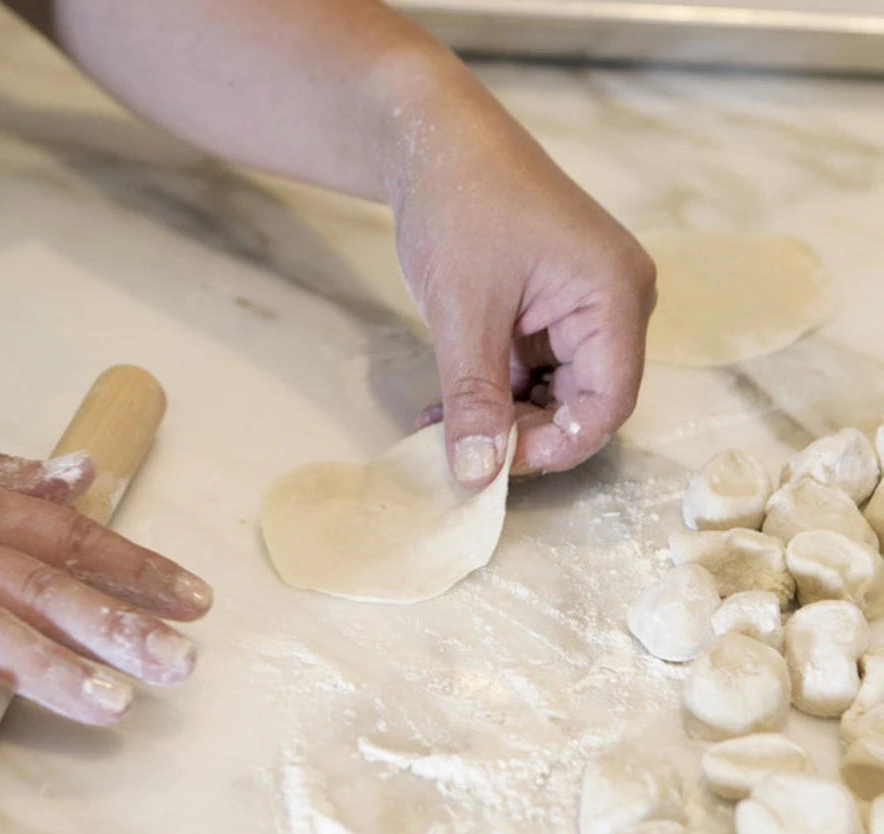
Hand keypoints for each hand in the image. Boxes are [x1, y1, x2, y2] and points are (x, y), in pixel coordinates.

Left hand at [386, 69, 656, 486]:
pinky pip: (529, 372)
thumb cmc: (461, 208)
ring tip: (438, 427)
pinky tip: (443, 408)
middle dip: (521, 434)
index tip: (495, 464)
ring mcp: (581, 309)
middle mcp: (612, 306)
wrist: (434, 141)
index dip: (556, 444)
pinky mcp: (547, 312)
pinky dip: (490, 393)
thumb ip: (474, 398)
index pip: (609, 402)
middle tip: (459, 450)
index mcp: (614, 297)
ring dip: (498, 418)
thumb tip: (477, 475)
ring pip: (551, 394)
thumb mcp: (463, 314)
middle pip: (583, 403)